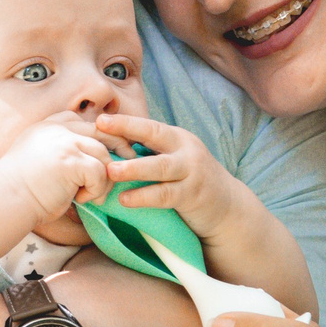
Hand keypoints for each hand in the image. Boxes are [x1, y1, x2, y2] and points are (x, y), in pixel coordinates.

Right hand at [0, 117, 117, 227]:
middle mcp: (57, 129)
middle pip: (101, 130)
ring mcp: (64, 142)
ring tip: (91, 196)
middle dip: (119, 145)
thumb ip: (60, 150)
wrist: (5, 200)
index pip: (83, 120)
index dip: (101, 133)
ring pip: (103, 154)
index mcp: (47, 126)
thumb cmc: (21, 190)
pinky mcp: (71, 160)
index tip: (112, 146)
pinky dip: (96, 190)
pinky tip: (80, 199)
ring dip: (103, 179)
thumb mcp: (39, 159)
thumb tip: (91, 160)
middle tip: (131, 159)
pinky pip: (100, 172)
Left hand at [94, 111, 264, 243]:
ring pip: (161, 167)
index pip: (148, 125)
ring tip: (110, 172)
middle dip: (127, 130)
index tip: (99, 120)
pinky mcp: (193, 195)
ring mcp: (192, 171)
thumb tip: (107, 149)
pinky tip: (126, 200)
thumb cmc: (188, 181)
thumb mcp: (173, 160)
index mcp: (177, 138)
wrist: (227, 206)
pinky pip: (166, 195)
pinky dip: (145, 197)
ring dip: (134, 168)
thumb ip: (149, 153)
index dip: (124, 121)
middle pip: (155, 136)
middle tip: (98, 131)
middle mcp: (186, 150)